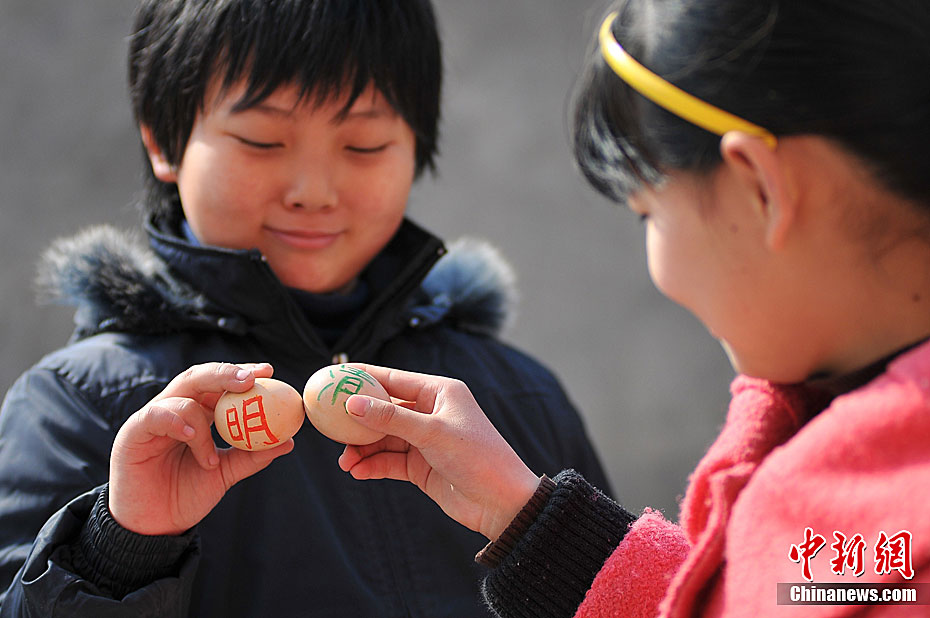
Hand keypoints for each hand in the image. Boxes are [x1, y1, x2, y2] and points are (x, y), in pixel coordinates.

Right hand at [109, 362, 293, 535]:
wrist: (154, 527)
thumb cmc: (186, 494)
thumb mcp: (224, 473)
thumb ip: (252, 455)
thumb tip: (289, 441)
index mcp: (199, 413)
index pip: (221, 384)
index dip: (243, 373)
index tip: (269, 372)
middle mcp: (176, 409)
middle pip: (200, 377)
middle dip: (226, 373)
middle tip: (250, 379)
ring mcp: (154, 418)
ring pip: (182, 395)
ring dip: (203, 422)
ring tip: (211, 459)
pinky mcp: (133, 432)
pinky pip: (155, 415)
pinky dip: (176, 421)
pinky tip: (190, 437)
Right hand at [337, 364, 539, 540]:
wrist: (502, 503)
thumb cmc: (478, 457)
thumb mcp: (433, 433)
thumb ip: (392, 418)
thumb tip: (353, 403)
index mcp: (440, 392)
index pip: (393, 379)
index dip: (362, 379)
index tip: (333, 379)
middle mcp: (430, 412)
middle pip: (383, 410)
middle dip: (357, 421)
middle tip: (330, 428)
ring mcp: (424, 440)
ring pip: (383, 438)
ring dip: (362, 449)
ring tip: (345, 461)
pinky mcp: (421, 466)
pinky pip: (389, 461)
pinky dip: (372, 465)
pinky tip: (357, 472)